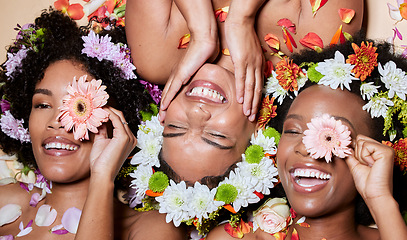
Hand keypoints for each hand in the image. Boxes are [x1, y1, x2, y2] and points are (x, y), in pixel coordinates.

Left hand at [89, 107, 136, 180]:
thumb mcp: (101, 142)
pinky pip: (116, 120)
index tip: (97, 108)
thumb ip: (102, 130)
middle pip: (121, 117)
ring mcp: (129, 137)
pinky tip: (99, 111)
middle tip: (96, 103)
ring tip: (95, 105)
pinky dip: (107, 113)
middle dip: (108, 109)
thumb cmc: (101, 162)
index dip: (109, 113)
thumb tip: (99, 119)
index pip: (120, 121)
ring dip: (106, 110)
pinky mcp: (124, 137)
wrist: (102, 174)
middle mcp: (131, 138)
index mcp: (128, 139)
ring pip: (118, 116)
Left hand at [159, 0, 218, 122]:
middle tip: (161, 119)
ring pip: (167, 94)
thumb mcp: (204, 67)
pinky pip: (172, 90)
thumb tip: (209, 82)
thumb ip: (203, 75)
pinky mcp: (181, 74)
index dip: (170, 101)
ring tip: (161, 118)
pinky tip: (163, 107)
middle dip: (164, 107)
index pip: (174, 90)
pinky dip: (167, 99)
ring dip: (163, 107)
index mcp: (182, 73)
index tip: (169, 111)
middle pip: (168, 94)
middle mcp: (177, 74)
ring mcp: (178, 74)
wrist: (205, 40)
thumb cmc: (206, 51)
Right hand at [225, 9, 263, 121]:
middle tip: (253, 118)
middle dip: (255, 105)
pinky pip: (242, 79)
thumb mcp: (248, 51)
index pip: (259, 85)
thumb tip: (245, 72)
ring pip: (250, 87)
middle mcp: (257, 66)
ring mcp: (250, 64)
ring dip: (249, 103)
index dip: (257, 99)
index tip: (255, 109)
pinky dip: (241, 91)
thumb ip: (248, 62)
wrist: (241, 22)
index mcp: (259, 64)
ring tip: (247, 115)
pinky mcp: (241, 61)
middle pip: (257, 90)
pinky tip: (240, 100)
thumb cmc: (242, 35)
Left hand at [345, 135, 394, 201]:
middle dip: (357, 153)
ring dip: (361, 157)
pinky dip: (365, 157)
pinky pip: (366, 146)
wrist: (373, 194)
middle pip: (359, 138)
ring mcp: (385, 149)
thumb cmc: (366, 183)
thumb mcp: (354, 165)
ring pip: (361, 141)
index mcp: (376, 151)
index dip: (354, 150)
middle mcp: (382, 148)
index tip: (359, 162)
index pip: (359, 139)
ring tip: (369, 166)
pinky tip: (372, 165)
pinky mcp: (386, 151)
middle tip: (366, 166)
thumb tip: (342, 145)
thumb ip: (350, 154)